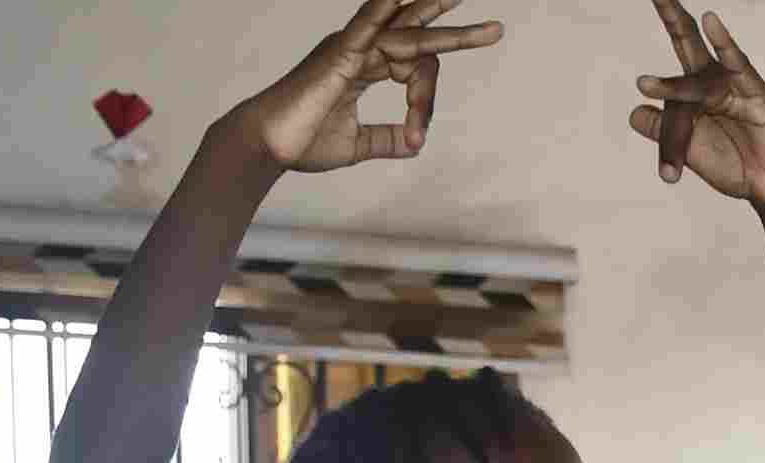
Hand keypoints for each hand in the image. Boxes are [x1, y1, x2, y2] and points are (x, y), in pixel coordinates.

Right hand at [238, 0, 499, 175]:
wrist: (267, 147)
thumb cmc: (302, 142)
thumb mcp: (358, 144)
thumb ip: (386, 139)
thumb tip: (415, 144)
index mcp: (362, 66)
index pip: (414, 67)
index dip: (424, 103)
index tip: (418, 135)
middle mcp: (359, 49)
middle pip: (416, 31)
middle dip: (455, 28)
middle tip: (497, 28)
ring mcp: (351, 47)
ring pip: (407, 31)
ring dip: (445, 23)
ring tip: (482, 20)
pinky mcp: (341, 55)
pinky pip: (371, 22)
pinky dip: (388, 6)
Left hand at [632, 4, 764, 206]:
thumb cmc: (737, 166)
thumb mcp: (691, 151)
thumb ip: (664, 132)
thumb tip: (635, 112)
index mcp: (698, 95)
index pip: (670, 84)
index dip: (659, 86)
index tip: (643, 84)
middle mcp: (715, 82)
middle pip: (687, 42)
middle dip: (671, 15)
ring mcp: (736, 85)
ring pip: (698, 80)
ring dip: (673, 87)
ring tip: (646, 85)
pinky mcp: (757, 93)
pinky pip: (738, 65)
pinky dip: (725, 43)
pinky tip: (710, 21)